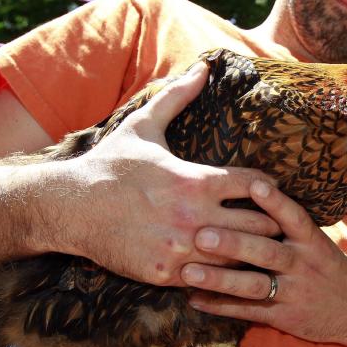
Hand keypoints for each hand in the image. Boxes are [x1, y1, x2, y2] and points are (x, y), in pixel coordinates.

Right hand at [46, 62, 279, 285]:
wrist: (69, 207)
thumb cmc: (110, 164)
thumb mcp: (143, 126)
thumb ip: (177, 97)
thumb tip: (203, 66)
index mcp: (197, 180)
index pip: (257, 185)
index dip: (270, 187)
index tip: (272, 190)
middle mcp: (194, 216)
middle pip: (259, 225)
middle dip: (270, 223)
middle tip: (276, 223)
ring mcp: (181, 248)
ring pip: (238, 257)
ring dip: (251, 253)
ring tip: (262, 249)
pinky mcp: (165, 274)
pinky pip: (209, 280)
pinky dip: (221, 275)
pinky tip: (228, 269)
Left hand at [183, 180, 346, 346]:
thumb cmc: (328, 268)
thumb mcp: (319, 243)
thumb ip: (290, 224)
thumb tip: (252, 188)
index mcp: (312, 242)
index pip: (294, 218)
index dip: (275, 202)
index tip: (255, 186)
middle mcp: (303, 265)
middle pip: (267, 252)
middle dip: (234, 243)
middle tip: (201, 235)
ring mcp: (293, 293)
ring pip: (253, 286)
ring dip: (219, 279)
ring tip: (188, 272)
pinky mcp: (284, 317)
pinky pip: (248, 312)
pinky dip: (220, 306)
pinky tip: (195, 299)